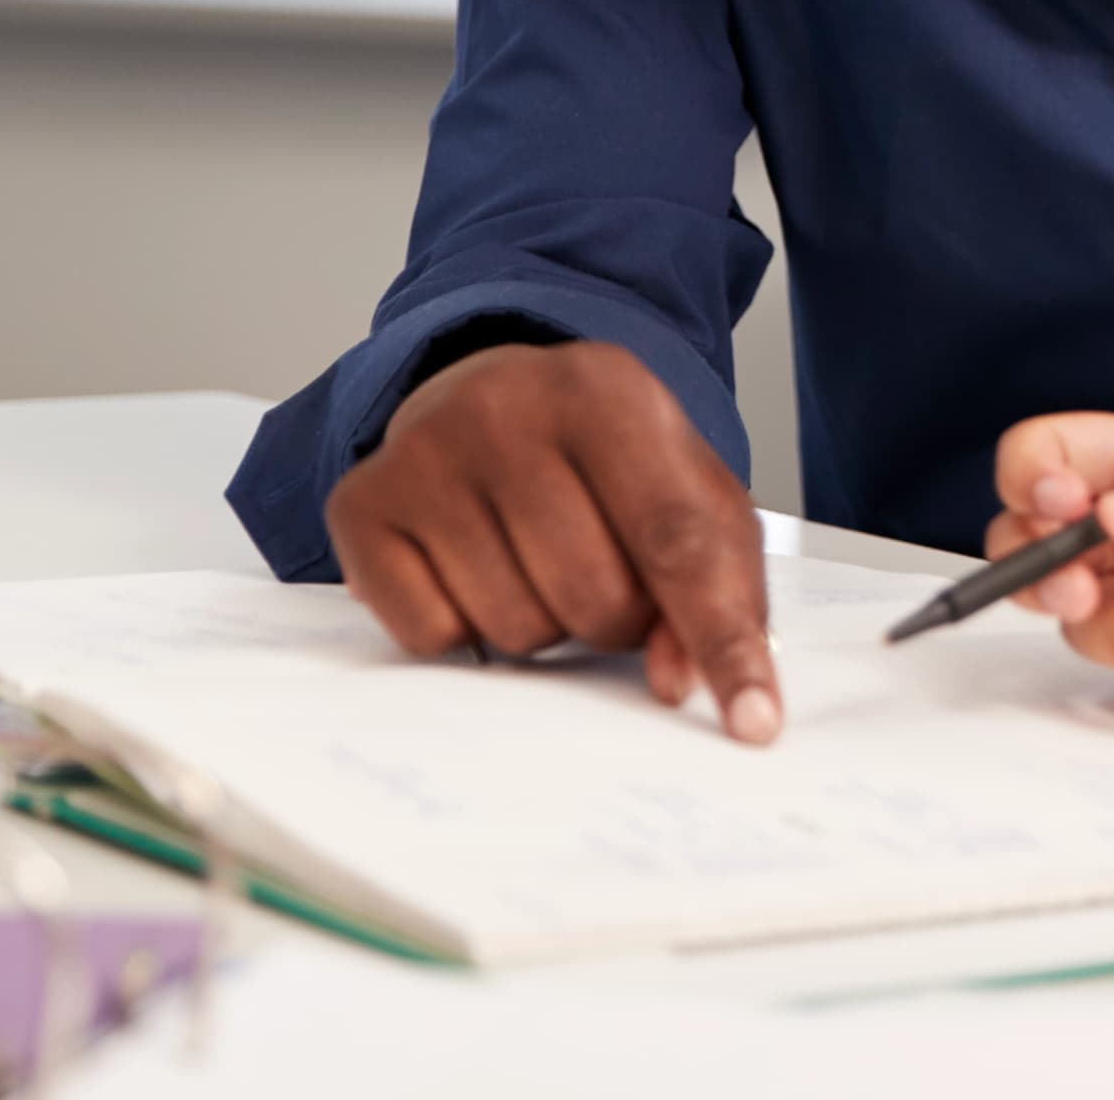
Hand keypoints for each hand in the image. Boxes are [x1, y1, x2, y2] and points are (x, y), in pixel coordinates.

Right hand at [324, 338, 780, 743]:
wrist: (488, 396)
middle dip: (615, 618)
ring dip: (543, 625)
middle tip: (602, 570)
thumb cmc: (603, 458)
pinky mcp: (361, 504)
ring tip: (536, 560)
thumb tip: (678, 683)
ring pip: (514, 628)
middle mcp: (507, 407)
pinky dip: (465, 629)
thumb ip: (717, 585)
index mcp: (609, 390)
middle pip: (594, 597)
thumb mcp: (687, 491)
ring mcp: (424, 452)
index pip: (677, 539)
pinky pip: (432, 638)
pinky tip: (473, 568)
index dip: (720, 639)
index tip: (752, 723)